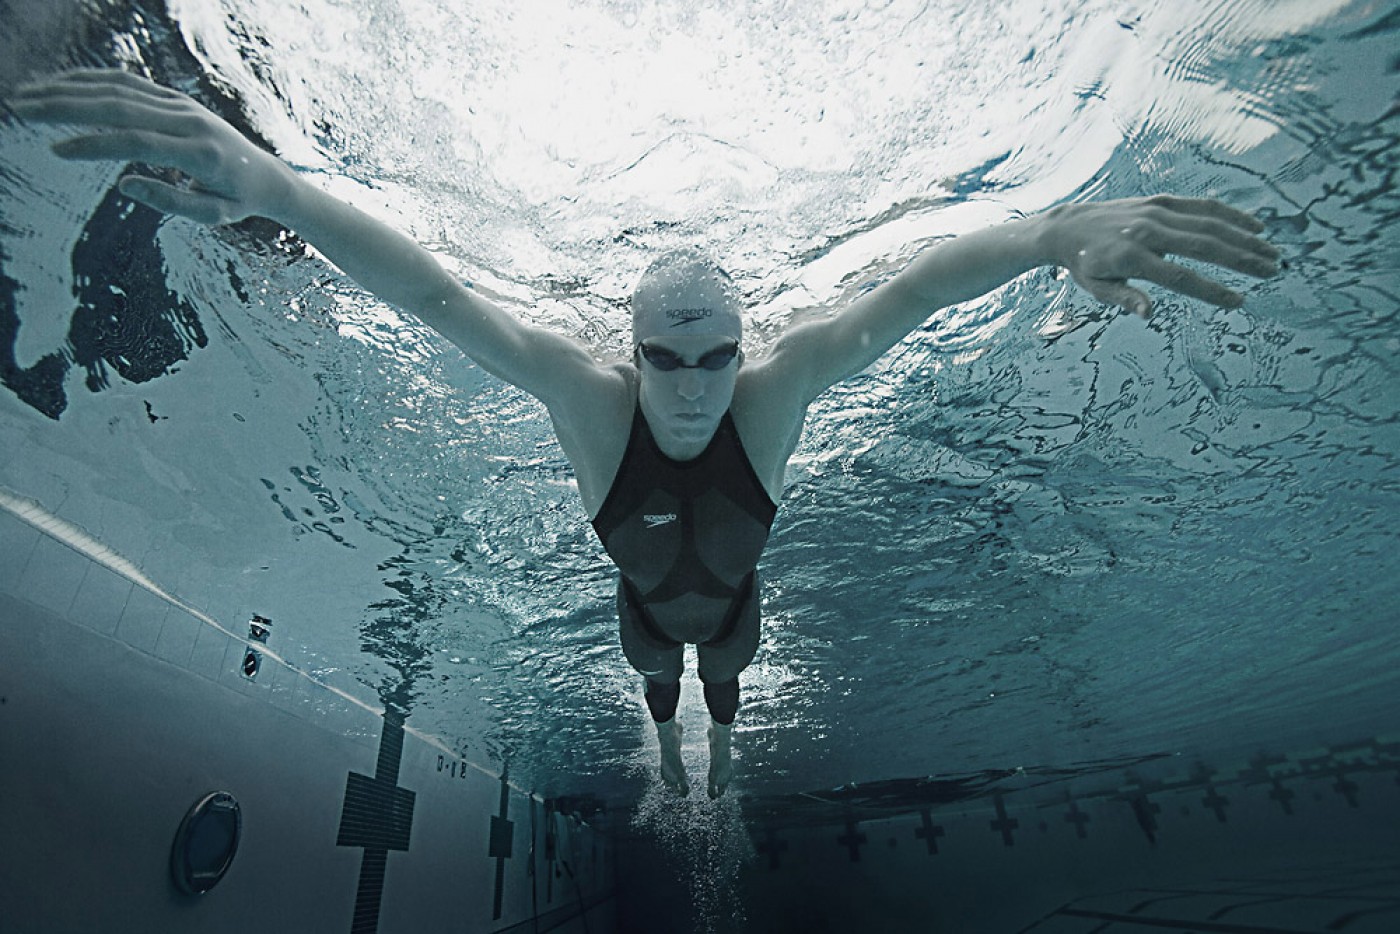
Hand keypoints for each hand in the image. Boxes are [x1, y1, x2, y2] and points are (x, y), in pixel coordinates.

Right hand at [10, 69, 293, 224]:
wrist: (266, 173)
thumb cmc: (236, 200)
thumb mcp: (212, 215)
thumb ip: (171, 202)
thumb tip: (124, 184)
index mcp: (199, 153)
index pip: (137, 142)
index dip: (94, 145)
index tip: (56, 151)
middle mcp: (190, 121)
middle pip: (120, 106)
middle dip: (67, 106)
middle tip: (23, 109)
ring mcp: (181, 105)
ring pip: (118, 89)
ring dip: (70, 89)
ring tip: (29, 96)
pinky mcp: (174, 98)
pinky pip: (128, 83)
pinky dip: (91, 81)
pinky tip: (60, 86)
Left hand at [1042, 195, 1279, 317]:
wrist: (1069, 226)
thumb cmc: (1086, 265)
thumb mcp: (1098, 288)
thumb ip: (1125, 298)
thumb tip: (1150, 314)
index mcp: (1131, 258)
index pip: (1181, 278)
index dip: (1212, 291)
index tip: (1239, 301)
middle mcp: (1147, 231)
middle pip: (1204, 246)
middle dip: (1242, 260)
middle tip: (1272, 272)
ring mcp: (1156, 212)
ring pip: (1209, 224)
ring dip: (1245, 238)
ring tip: (1272, 255)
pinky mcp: (1161, 200)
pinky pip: (1201, 206)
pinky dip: (1230, 215)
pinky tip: (1255, 227)